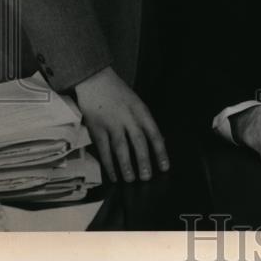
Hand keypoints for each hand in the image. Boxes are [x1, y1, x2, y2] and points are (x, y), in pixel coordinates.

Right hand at [74, 66, 168, 183]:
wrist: (95, 81)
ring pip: (121, 148)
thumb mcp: (136, 103)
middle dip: (144, 161)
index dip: (160, 151)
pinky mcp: (96, 128)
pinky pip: (103, 150)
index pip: (154, 133)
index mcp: (140, 110)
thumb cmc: (118, 93)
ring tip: (131, 179)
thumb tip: (158, 141)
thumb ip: (145, 121)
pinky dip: (109, 164)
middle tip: (147, 177)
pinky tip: (114, 175)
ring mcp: (111, 123)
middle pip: (138, 142)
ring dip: (126, 166)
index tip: (165, 167)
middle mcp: (128, 117)